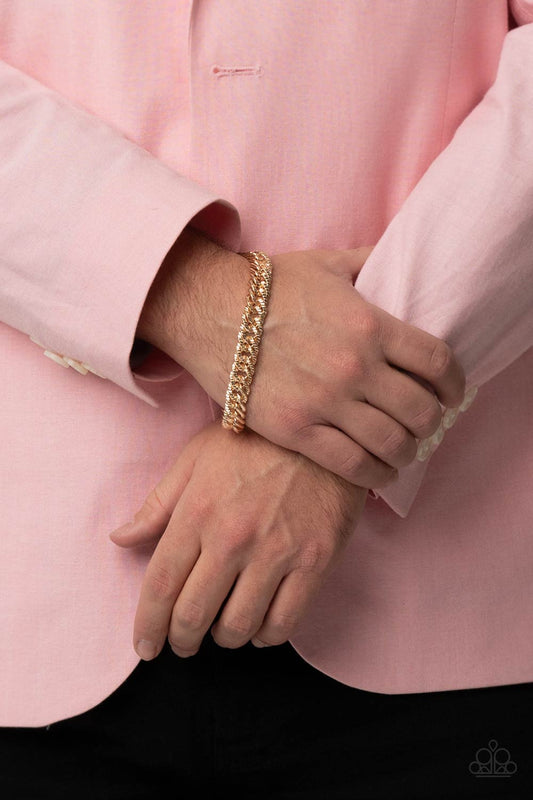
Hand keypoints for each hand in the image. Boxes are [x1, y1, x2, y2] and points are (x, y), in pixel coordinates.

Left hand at [109, 421, 366, 659]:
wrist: (321, 422)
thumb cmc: (255, 439)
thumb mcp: (197, 457)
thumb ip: (158, 503)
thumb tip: (121, 538)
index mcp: (198, 511)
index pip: (161, 585)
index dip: (148, 625)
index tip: (146, 646)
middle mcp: (233, 537)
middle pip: (194, 614)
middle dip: (181, 640)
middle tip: (182, 643)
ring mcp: (277, 551)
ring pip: (238, 626)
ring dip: (223, 638)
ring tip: (221, 629)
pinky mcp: (315, 561)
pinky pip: (284, 622)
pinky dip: (265, 636)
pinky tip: (259, 626)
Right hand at [139, 229, 464, 487]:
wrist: (208, 311)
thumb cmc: (267, 286)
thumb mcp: (326, 264)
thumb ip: (369, 261)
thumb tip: (395, 255)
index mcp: (369, 324)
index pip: (437, 362)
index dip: (455, 384)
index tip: (453, 394)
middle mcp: (355, 366)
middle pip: (421, 410)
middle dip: (433, 422)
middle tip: (426, 423)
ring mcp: (325, 402)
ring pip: (393, 443)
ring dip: (408, 452)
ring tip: (404, 450)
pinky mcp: (297, 430)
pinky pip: (352, 465)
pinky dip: (375, 474)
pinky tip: (378, 470)